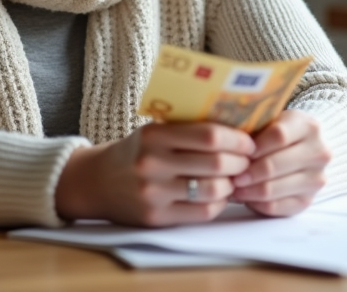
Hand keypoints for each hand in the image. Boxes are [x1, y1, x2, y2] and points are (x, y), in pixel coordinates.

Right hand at [56, 122, 254, 225]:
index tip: (248, 142)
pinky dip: (218, 203)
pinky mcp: (156, 217)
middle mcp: (153, 163)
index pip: (209, 135)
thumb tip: (238, 129)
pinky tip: (218, 195)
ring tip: (232, 179)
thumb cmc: (136, 152)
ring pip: (212, 190)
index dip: (236, 140)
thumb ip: (189, 129)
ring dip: (231, 185)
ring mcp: (154, 193)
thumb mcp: (155, 131)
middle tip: (246, 162)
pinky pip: (202, 212)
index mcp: (155, 134)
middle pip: (215, 163)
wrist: (97, 181)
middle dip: (240, 163)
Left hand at [230, 109, 329, 216]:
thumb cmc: (276, 132)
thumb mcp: (270, 120)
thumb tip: (228, 141)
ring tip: (233, 186)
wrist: (301, 148)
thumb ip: (254, 127)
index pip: (278, 135)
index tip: (235, 151)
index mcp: (309, 127)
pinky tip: (245, 196)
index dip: (253, 145)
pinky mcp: (307, 201)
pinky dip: (256, 203)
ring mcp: (316, 179)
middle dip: (247, 171)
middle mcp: (319, 153)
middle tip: (230, 174)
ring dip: (248, 190)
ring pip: (273, 188)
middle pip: (275, 165)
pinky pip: (275, 207)